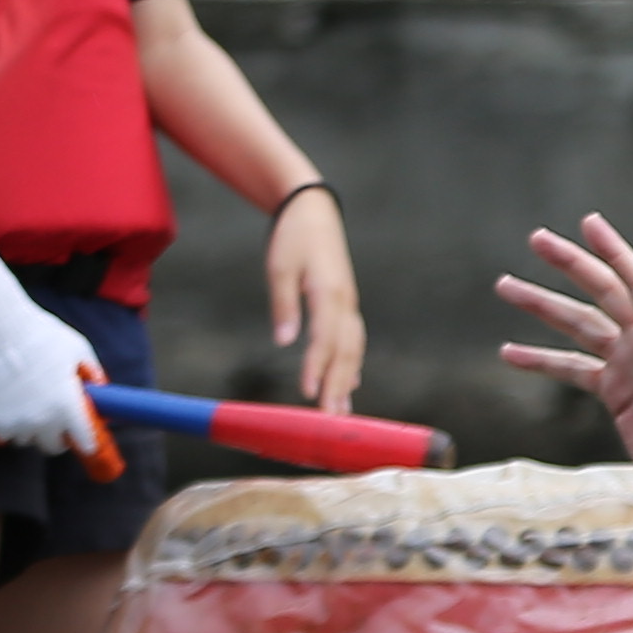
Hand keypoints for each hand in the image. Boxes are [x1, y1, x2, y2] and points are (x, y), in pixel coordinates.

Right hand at [0, 248, 102, 458]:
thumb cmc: (38, 334)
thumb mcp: (76, 348)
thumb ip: (92, 371)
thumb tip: (100, 386)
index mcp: (68, 406)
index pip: (85, 440)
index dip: (86, 441)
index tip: (84, 441)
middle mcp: (43, 420)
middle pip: (52, 446)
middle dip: (55, 437)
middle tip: (53, 424)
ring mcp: (14, 422)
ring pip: (25, 439)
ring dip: (28, 429)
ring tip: (25, 407)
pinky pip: (1, 433)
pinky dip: (4, 424)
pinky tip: (5, 407)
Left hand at [264, 187, 366, 409]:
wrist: (314, 212)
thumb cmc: (293, 238)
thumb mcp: (279, 267)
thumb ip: (283, 305)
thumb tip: (285, 341)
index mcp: (329, 293)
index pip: (325, 339)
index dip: (317, 368)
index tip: (309, 394)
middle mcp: (345, 303)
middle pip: (345, 352)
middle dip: (338, 387)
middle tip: (332, 420)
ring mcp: (349, 305)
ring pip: (353, 350)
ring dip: (346, 381)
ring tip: (342, 412)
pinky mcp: (346, 305)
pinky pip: (353, 342)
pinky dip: (350, 365)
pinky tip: (348, 382)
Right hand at [499, 213, 632, 503]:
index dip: (615, 253)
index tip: (589, 224)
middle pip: (603, 294)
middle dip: (571, 266)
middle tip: (536, 239)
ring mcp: (630, 368)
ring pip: (580, 327)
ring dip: (544, 308)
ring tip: (506, 287)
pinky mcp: (617, 394)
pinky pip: (573, 370)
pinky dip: (542, 361)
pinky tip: (509, 353)